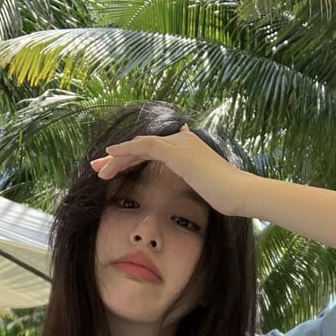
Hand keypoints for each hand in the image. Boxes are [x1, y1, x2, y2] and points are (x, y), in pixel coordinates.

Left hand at [90, 125, 248, 216]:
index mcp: (187, 147)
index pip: (151, 151)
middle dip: (117, 158)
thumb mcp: (206, 185)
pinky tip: (110, 154)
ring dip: (116, 158)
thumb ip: (194, 178)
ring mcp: (179, 143)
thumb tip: (191, 177)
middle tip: (97, 168)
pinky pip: (144, 147)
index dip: (130, 160)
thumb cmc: (226, 195)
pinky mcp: (176, 151)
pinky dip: (125, 150)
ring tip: (98, 169)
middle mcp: (181, 140)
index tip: (112, 171)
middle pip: (141, 147)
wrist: (239, 193)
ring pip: (139, 146)